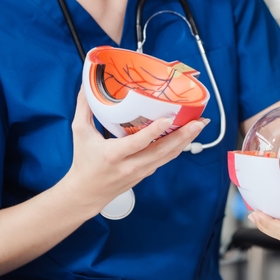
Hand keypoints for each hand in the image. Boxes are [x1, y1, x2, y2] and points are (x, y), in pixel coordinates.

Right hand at [63, 93, 206, 213]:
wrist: (86, 193)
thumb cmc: (84, 162)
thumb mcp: (80, 133)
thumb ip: (84, 109)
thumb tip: (86, 85)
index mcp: (113, 155)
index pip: (137, 143)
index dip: (153, 132)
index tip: (167, 119)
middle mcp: (130, 165)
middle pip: (161, 151)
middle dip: (182, 136)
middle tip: (198, 121)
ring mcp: (140, 171)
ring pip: (167, 156)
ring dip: (185, 140)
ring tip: (199, 125)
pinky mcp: (146, 173)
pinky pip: (165, 159)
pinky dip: (178, 147)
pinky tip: (187, 135)